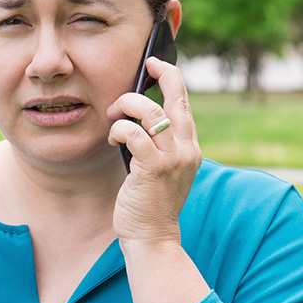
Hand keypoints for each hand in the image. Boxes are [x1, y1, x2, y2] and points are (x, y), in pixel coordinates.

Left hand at [106, 57, 202, 245]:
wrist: (153, 237)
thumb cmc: (150, 203)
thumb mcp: (162, 170)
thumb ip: (158, 145)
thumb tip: (138, 116)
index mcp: (190, 147)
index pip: (184, 103)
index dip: (171, 79)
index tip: (156, 65)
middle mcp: (186, 149)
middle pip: (176, 97)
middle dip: (161, 74)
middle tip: (145, 65)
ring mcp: (172, 158)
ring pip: (150, 110)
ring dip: (126, 106)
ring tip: (113, 117)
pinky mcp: (153, 168)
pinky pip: (133, 133)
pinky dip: (118, 130)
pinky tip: (112, 141)